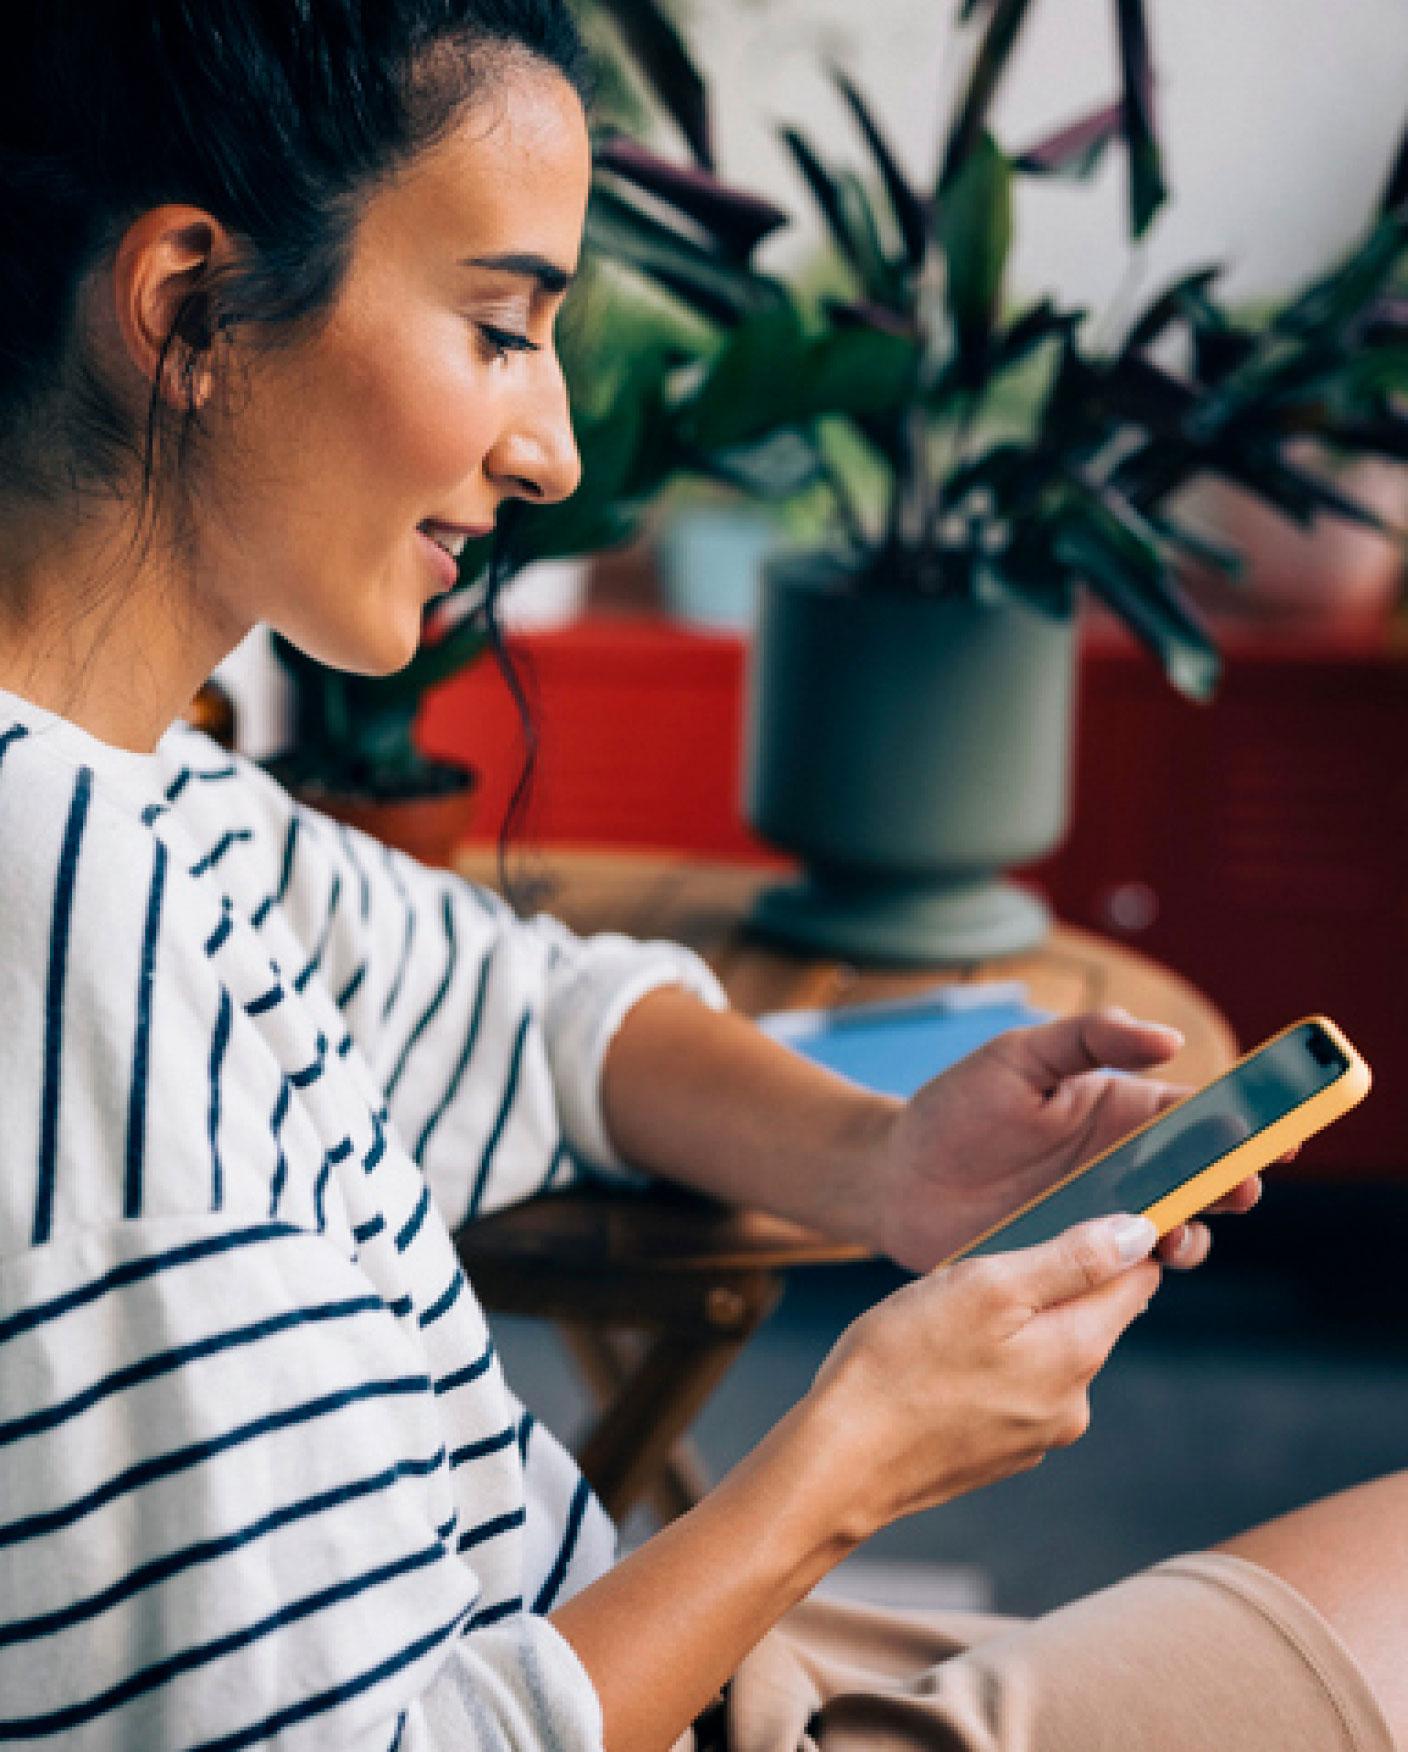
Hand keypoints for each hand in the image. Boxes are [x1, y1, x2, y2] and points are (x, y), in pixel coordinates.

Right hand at [809, 1215, 1161, 1537]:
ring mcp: (1036, 1435)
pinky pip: (1012, 1389)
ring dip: (1011, 1329)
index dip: (1117, 1243)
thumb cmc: (902, 1361)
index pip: (1137, 1281)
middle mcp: (1072, 1403)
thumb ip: (1070, 1260)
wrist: (841, 1462)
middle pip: (1087, 1316)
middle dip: (1044, 1287)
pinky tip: (934, 1368)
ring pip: (1044, 1352)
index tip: (1062, 1227)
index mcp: (1078, 1352)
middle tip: (972, 1280)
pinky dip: (987, 1368)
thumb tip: (1140, 1235)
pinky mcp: (1000, 1454)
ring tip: (942, 1327)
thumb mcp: (985, 1286)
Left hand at [872, 1005, 1266, 1273]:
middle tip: (1242, 1186)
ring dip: (1192, 1233)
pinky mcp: (1073, 1258)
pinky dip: (1141, 1272)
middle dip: (1234, 1182)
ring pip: (1174, 1229)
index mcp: (1121, 1109)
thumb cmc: (955, 1108)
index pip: (1199, 1115)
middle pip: (1201, 1177)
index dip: (1246, 1124)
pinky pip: (1124, 1271)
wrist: (894, 1178)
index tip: (1281, 1133)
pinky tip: (1133, 1265)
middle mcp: (1123, 1165)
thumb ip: (1088, 1038)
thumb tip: (1166, 1037)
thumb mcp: (1018, 1056)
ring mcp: (1100, 1216)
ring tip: (1177, 1231)